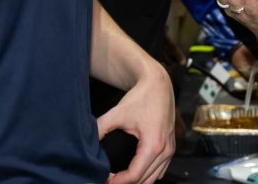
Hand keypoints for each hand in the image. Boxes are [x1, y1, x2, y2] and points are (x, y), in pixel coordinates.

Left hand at [97, 65, 174, 182]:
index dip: (117, 182)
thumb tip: (86, 143)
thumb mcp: (117, 113)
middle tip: (107, 180)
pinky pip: (160, 170)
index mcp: (153, 144)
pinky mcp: (170, 147)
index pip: (134, 175)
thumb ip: (101, 128)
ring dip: (137, 181)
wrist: (159, 84)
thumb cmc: (140, 97)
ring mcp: (170, 150)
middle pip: (144, 181)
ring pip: (154, 178)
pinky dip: (147, 175)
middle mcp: (165, 150)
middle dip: (125, 183)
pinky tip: (132, 171)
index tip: (103, 180)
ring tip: (117, 178)